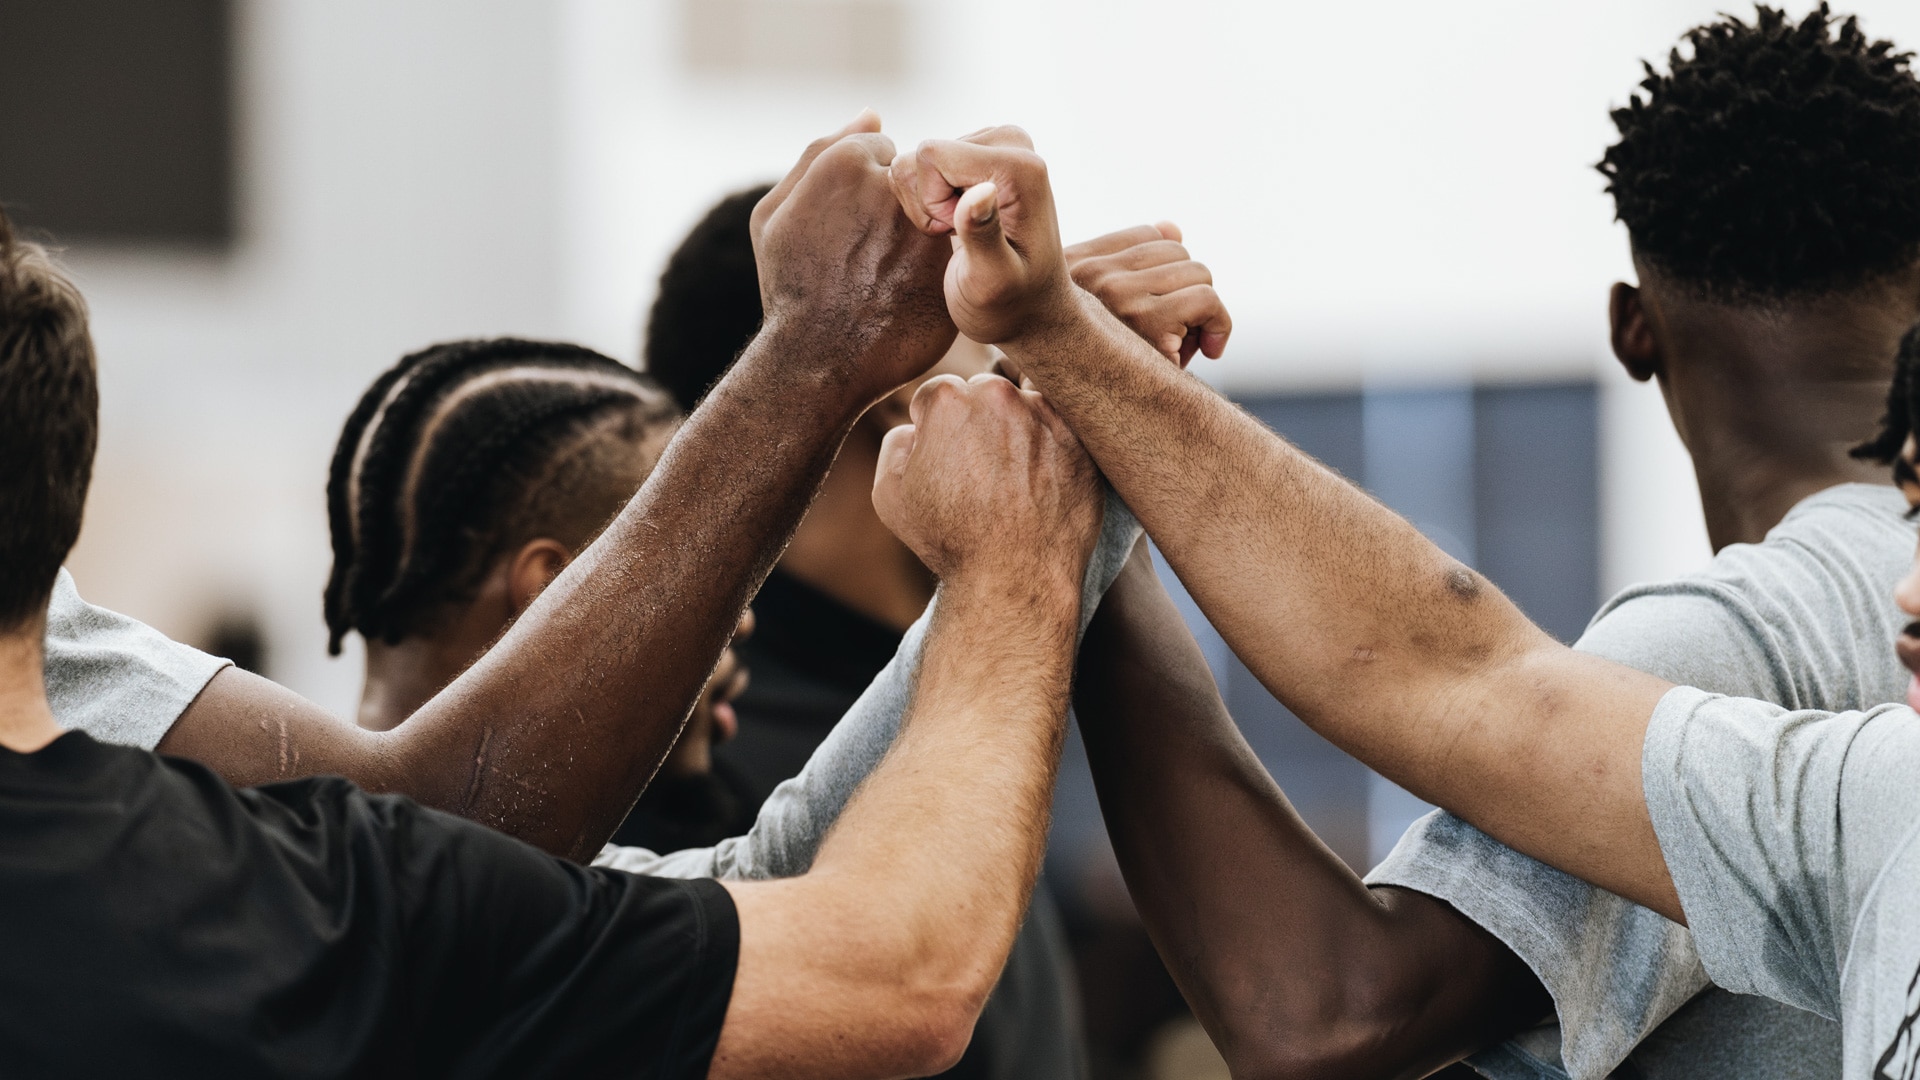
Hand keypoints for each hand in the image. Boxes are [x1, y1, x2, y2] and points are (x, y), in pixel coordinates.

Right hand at [752, 111, 958, 405]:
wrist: (819, 363)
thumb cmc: (790, 289)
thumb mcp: (773, 215)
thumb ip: (820, 152)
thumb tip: (873, 114)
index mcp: (847, 162)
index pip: (882, 151)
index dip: (865, 191)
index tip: (852, 229)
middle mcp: (894, 185)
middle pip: (914, 177)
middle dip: (901, 205)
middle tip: (873, 253)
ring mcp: (927, 223)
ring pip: (937, 209)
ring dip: (921, 234)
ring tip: (888, 275)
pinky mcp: (951, 261)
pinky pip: (951, 246)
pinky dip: (934, 264)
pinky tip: (907, 292)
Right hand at [872, 373, 1101, 589]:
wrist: (1014, 579)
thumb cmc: (950, 541)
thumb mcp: (890, 496)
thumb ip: (894, 443)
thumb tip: (915, 427)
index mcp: (948, 401)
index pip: (936, 394)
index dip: (934, 428)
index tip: (944, 460)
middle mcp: (998, 395)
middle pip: (981, 393)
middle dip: (976, 421)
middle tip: (978, 470)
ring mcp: (1044, 413)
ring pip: (1023, 405)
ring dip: (1015, 428)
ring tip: (1010, 476)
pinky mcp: (1079, 437)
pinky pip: (1060, 426)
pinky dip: (1050, 442)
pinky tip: (1038, 476)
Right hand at [889, 127, 1077, 346]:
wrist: (1028, 309)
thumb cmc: (1011, 305)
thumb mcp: (994, 281)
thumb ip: (983, 235)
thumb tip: (982, 190)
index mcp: (1020, 166)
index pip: (932, 155)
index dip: (932, 205)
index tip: (960, 236)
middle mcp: (1012, 142)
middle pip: (922, 154)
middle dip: (928, 204)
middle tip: (959, 238)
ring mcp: (995, 145)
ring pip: (917, 160)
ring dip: (926, 204)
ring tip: (959, 233)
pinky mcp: (979, 153)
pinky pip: (922, 165)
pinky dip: (928, 201)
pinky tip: (957, 225)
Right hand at [1066, 223, 1232, 366]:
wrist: (1086, 430)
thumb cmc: (1100, 372)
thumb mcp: (1107, 310)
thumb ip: (1133, 264)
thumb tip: (1172, 227)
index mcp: (1069, 264)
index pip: (1146, 234)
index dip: (1167, 272)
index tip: (1162, 309)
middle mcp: (1084, 275)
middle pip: (1176, 250)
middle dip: (1186, 291)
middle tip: (1174, 335)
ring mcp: (1113, 295)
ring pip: (1198, 273)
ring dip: (1203, 312)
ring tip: (1180, 345)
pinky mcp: (1144, 321)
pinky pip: (1207, 301)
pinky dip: (1220, 326)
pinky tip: (1208, 351)